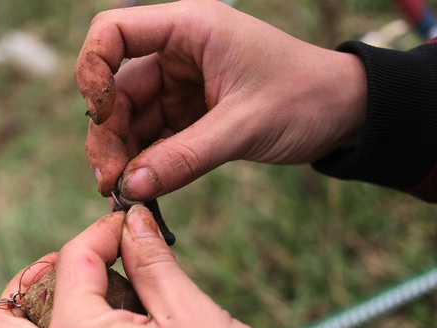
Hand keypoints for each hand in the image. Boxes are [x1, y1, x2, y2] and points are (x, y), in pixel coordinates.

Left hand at [0, 205, 322, 327]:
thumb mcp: (192, 314)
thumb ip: (152, 262)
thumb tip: (134, 222)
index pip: (71, 264)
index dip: (102, 232)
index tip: (131, 222)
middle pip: (8, 319)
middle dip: (36, 278)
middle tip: (86, 263)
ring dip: (48, 311)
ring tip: (106, 292)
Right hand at [75, 0, 366, 197]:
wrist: (343, 113)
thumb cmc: (305, 98)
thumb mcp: (244, 126)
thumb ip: (186, 157)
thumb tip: (130, 187)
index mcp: (190, 28)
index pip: (113, 32)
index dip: (93, 70)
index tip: (100, 115)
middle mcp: (177, 52)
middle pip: (116, 87)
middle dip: (108, 134)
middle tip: (109, 181)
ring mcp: (180, 83)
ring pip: (130, 117)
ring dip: (121, 154)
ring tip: (121, 191)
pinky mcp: (188, 112)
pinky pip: (152, 136)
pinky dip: (143, 161)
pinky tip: (141, 186)